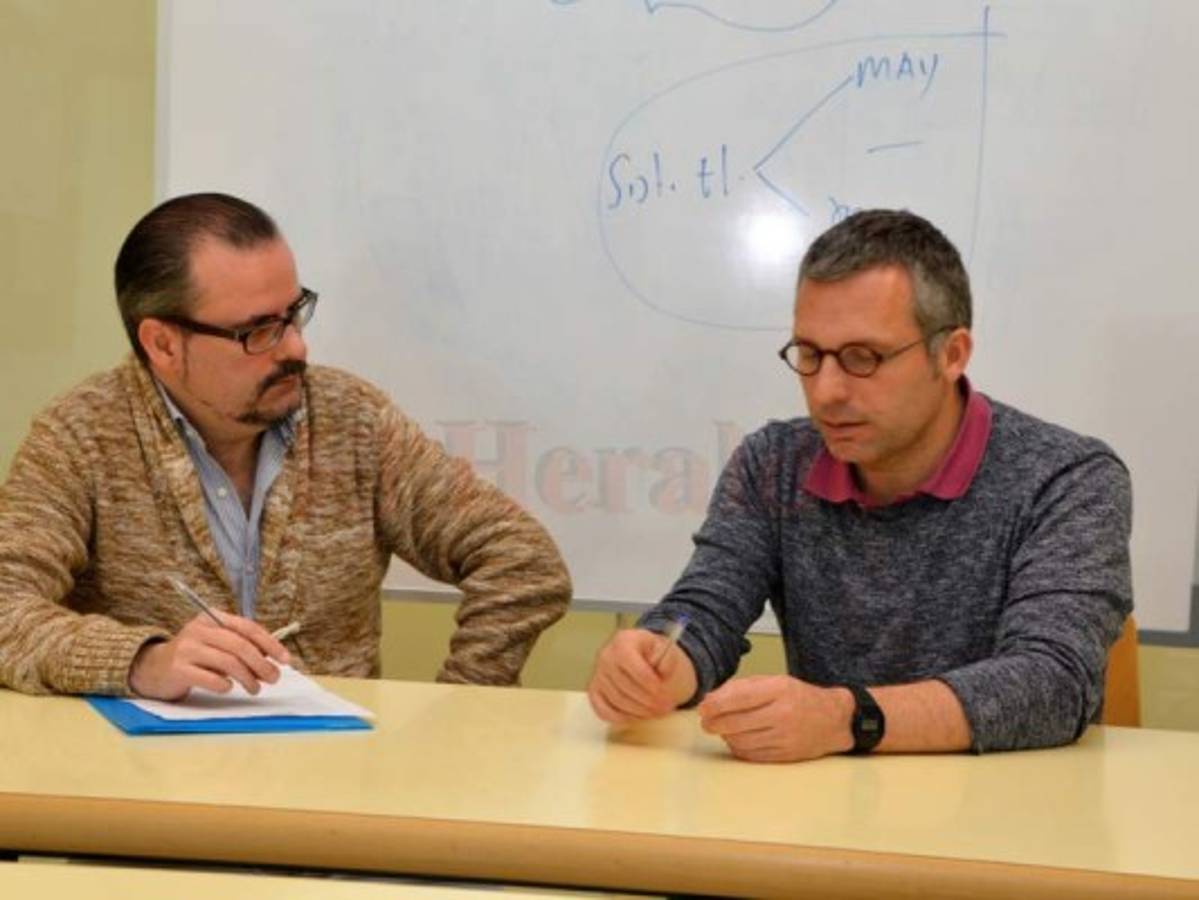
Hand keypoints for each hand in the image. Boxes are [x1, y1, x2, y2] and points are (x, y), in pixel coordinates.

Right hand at [128, 612, 290, 700]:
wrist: (152, 668)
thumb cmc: (194, 656)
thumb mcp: (216, 644)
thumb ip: (240, 647)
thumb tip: (273, 661)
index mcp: (212, 618)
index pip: (247, 627)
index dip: (270, 644)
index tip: (285, 660)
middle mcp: (199, 629)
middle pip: (239, 645)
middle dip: (262, 664)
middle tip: (273, 678)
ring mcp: (186, 648)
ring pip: (228, 662)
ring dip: (247, 678)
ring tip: (255, 689)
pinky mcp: (177, 668)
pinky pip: (209, 678)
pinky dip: (224, 685)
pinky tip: (228, 688)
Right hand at [587, 628, 696, 724]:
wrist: (649, 661)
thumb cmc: (659, 658)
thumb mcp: (669, 653)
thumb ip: (668, 661)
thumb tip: (663, 671)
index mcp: (624, 640)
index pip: (629, 661)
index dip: (646, 680)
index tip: (663, 691)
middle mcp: (606, 655)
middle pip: (623, 684)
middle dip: (647, 700)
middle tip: (664, 706)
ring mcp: (598, 674)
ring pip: (616, 700)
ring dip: (639, 711)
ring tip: (655, 712)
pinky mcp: (594, 691)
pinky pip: (603, 710)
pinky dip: (621, 717)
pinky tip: (637, 716)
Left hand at [698, 675, 853, 762]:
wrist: (833, 719)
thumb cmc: (799, 697)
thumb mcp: (774, 681)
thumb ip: (742, 687)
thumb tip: (711, 699)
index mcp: (779, 689)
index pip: (738, 698)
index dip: (715, 705)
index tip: (703, 708)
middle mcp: (782, 714)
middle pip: (735, 723)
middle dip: (714, 723)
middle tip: (706, 721)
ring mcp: (784, 737)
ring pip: (740, 741)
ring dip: (725, 736)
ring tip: (723, 729)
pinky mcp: (784, 755)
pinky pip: (751, 755)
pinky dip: (738, 747)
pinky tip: (737, 739)